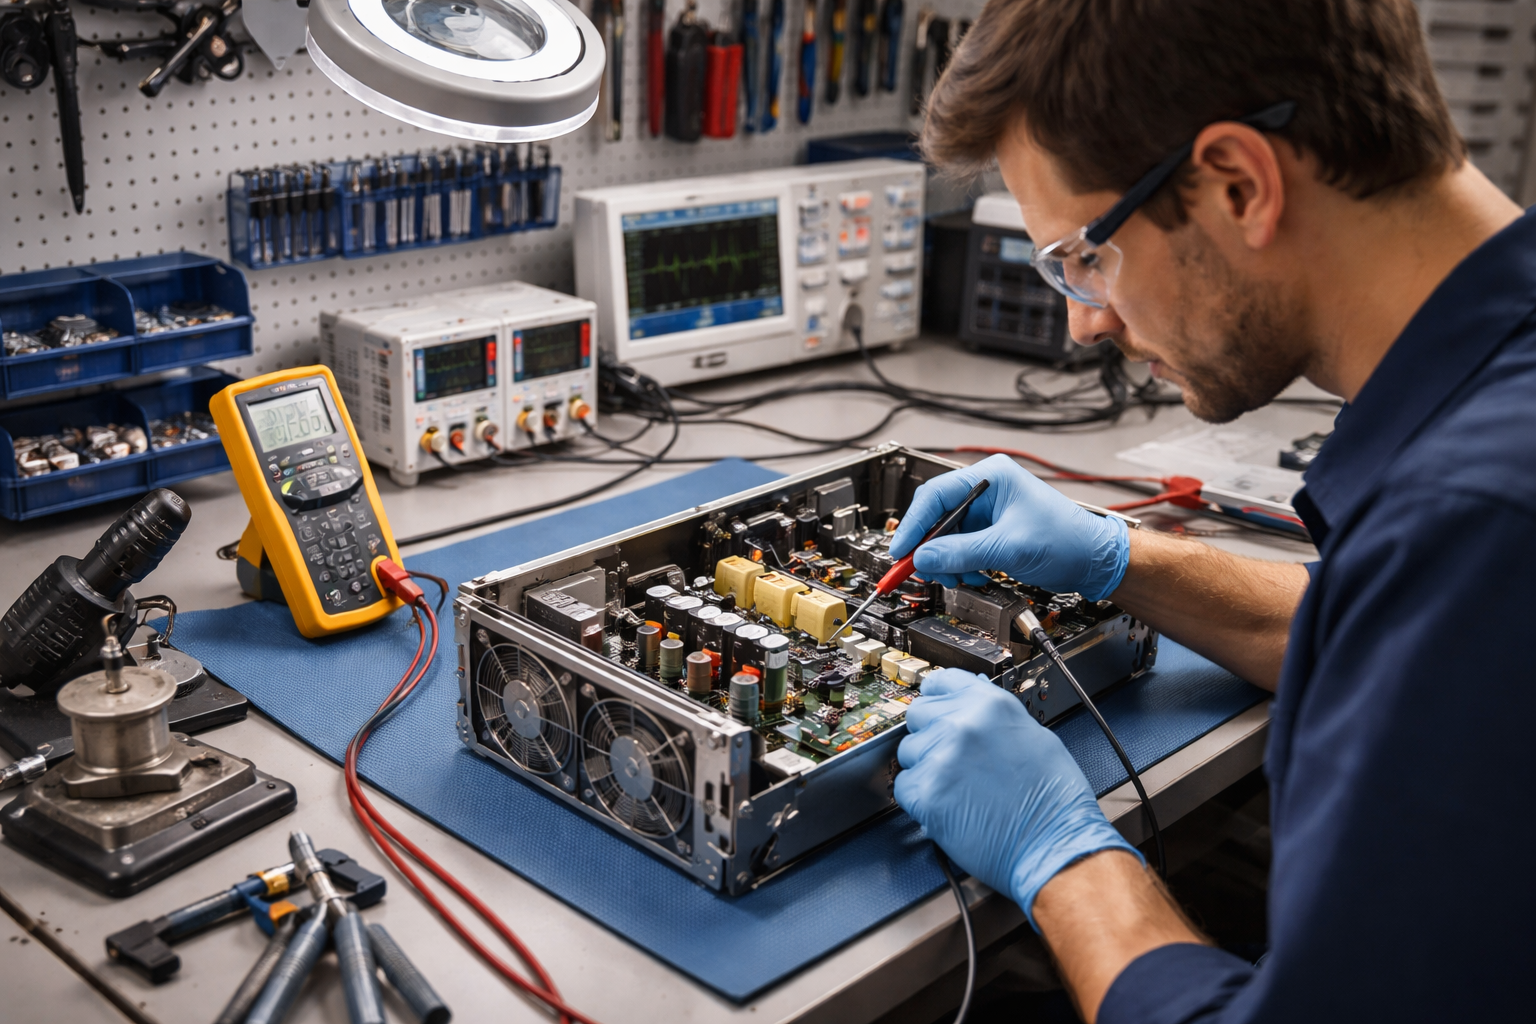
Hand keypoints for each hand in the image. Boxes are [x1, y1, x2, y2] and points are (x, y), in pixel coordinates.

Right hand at [888, 453, 1129, 599]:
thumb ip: (962, 552)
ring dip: (947, 561)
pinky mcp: (991, 532)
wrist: (1093, 560)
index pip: (936, 495)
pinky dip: (960, 566)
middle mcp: (986, 490)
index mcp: (991, 477)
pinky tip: (973, 575)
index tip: (901, 551)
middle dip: (931, 548)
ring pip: (946, 537)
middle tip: (923, 570)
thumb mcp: (1009, 547)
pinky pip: (960, 549)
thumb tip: (924, 558)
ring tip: (959, 576)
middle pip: (937, 517)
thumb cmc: (1066, 540)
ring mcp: (987, 512)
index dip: (914, 525)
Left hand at [894, 669, 1141, 927]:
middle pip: (918, 715)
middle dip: (930, 734)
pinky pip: (905, 786)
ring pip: (909, 752)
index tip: (937, 709)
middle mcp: (963, 725)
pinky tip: (948, 804)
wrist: (1054, 846)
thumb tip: (973, 704)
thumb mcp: (1035, 736)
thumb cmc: (1053, 800)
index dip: (938, 699)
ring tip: (957, 787)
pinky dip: (920, 797)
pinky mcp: (927, 794)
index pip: (940, 682)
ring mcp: (941, 758)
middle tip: (952, 758)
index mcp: (990, 705)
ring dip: (926, 767)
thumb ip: (995, 717)